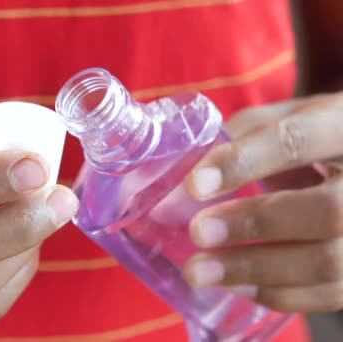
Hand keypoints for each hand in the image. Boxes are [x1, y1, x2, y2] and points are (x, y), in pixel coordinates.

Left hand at [183, 92, 342, 312]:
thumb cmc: (311, 136)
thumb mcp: (285, 116)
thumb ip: (241, 135)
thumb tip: (184, 176)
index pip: (299, 140)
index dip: (245, 162)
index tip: (195, 185)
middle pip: (328, 211)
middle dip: (255, 224)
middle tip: (198, 233)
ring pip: (330, 262)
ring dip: (256, 270)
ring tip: (201, 271)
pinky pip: (330, 294)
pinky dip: (278, 293)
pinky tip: (235, 285)